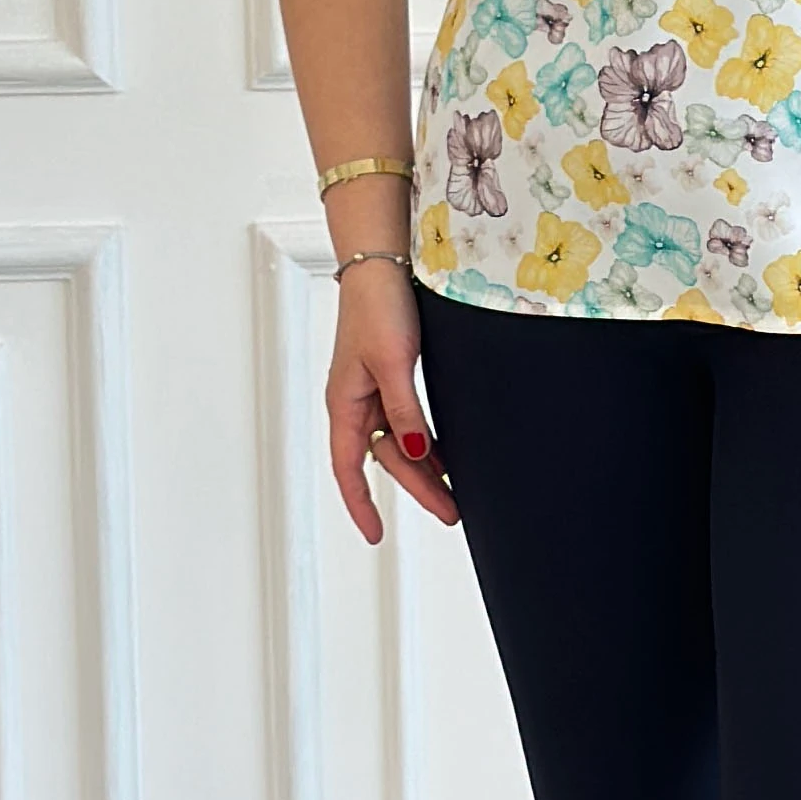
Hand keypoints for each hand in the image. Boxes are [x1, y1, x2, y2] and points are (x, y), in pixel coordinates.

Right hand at [323, 261, 458, 541]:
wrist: (383, 264)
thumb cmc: (378, 306)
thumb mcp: (394, 362)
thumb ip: (405, 409)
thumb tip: (416, 452)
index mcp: (344, 403)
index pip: (348, 468)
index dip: (361, 504)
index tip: (375, 535)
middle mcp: (356, 403)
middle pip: (385, 459)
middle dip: (417, 489)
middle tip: (450, 514)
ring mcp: (374, 391)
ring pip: (399, 442)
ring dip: (425, 468)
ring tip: (456, 493)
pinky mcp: (392, 377)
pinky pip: (408, 421)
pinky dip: (426, 441)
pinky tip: (446, 455)